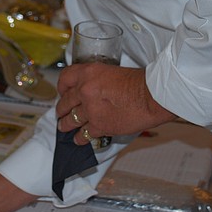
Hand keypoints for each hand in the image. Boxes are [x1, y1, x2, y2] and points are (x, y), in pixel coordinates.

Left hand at [55, 63, 175, 143]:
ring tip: (64, 127)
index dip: (61, 87)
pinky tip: (78, 139)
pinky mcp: (99, 125)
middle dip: (62, 108)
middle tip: (61, 112)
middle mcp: (85, 90)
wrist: (151, 96)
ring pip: (71, 119)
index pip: (65, 78)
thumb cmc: (139, 83)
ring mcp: (90, 109)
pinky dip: (80, 138)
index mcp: (88, 73)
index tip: (62, 91)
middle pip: (65, 101)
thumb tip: (92, 88)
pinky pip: (84, 133)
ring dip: (66, 124)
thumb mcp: (112, 71)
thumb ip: (97, 80)